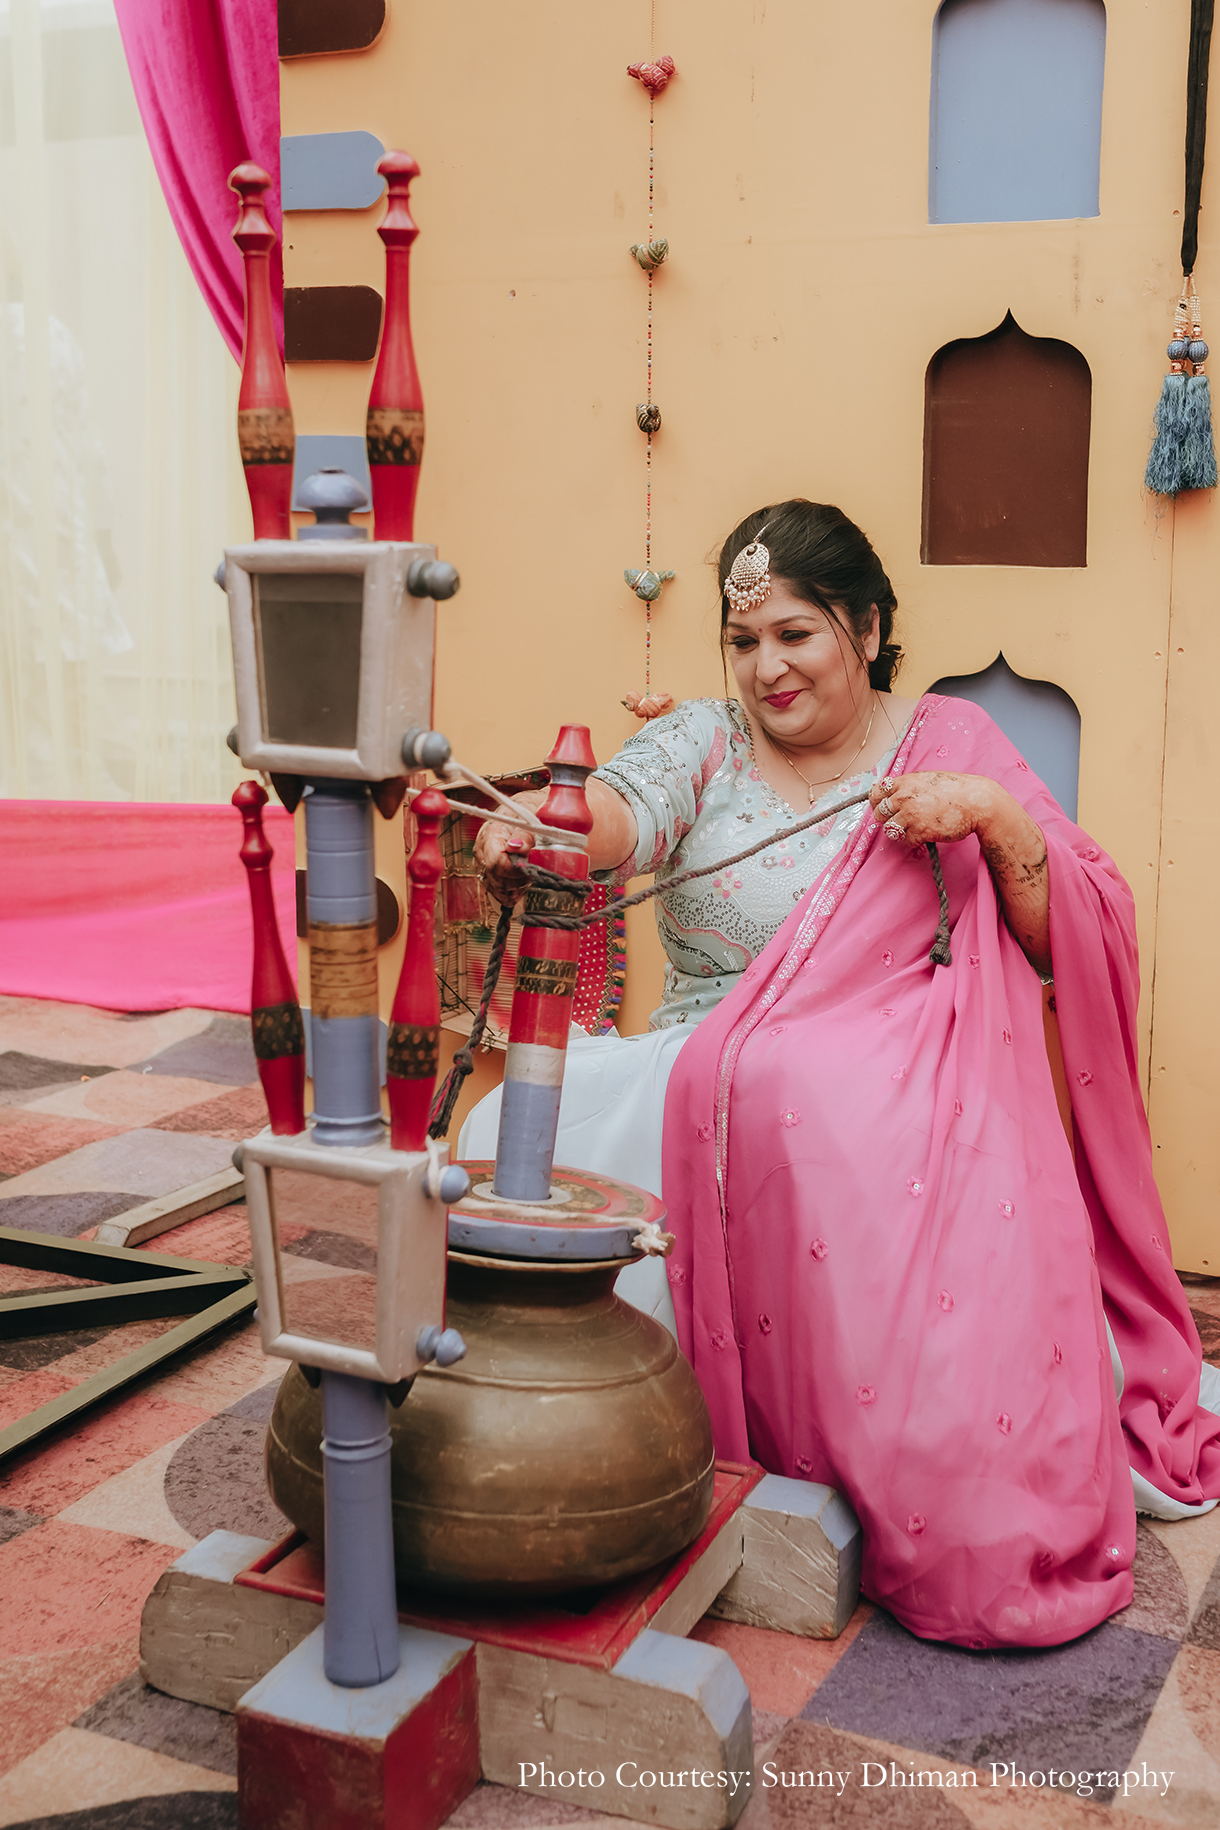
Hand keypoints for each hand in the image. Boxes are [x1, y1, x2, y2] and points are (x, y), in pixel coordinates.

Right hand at [472, 790, 545, 905]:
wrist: (514, 815)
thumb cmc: (520, 817)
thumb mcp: (526, 821)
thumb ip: (523, 835)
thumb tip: (516, 846)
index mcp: (489, 837)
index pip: (496, 863)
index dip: (514, 870)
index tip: (528, 869)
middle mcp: (481, 853)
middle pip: (496, 878)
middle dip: (517, 880)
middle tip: (532, 874)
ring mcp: (482, 865)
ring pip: (495, 888)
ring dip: (514, 889)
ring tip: (527, 879)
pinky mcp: (486, 874)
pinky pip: (495, 891)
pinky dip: (509, 895)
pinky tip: (519, 889)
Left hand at [870, 772, 1051, 974]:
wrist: (978, 802)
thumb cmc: (956, 790)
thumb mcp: (930, 779)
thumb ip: (910, 786)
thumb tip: (895, 793)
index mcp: (906, 782)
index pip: (876, 792)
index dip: (877, 802)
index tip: (882, 807)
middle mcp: (904, 797)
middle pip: (879, 813)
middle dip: (887, 818)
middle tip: (901, 820)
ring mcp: (911, 815)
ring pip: (890, 829)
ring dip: (900, 831)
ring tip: (914, 828)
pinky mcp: (920, 831)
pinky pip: (906, 840)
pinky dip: (913, 840)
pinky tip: (924, 835)